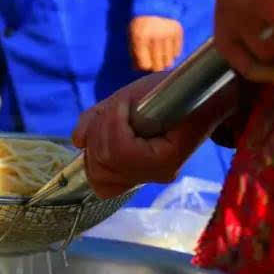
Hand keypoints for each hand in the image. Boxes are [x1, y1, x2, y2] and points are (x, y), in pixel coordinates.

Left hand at [72, 73, 237, 198]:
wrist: (196, 100)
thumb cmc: (175, 91)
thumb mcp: (144, 90)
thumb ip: (109, 112)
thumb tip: (78, 140)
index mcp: (166, 158)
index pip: (122, 151)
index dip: (113, 123)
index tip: (124, 101)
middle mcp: (154, 176)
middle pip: (104, 163)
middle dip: (100, 130)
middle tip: (116, 109)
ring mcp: (142, 180)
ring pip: (96, 175)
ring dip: (95, 142)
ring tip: (110, 121)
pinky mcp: (130, 180)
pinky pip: (99, 183)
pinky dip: (93, 160)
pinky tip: (103, 140)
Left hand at [129, 16, 183, 71]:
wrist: (155, 3)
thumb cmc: (141, 22)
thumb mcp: (132, 36)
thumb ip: (134, 53)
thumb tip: (138, 69)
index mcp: (141, 39)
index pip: (146, 65)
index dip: (145, 66)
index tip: (145, 63)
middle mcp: (156, 37)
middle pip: (159, 66)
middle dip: (155, 67)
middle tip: (154, 62)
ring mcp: (168, 35)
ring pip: (169, 61)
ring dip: (164, 61)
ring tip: (160, 55)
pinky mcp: (178, 32)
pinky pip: (177, 52)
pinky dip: (172, 53)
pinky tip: (167, 47)